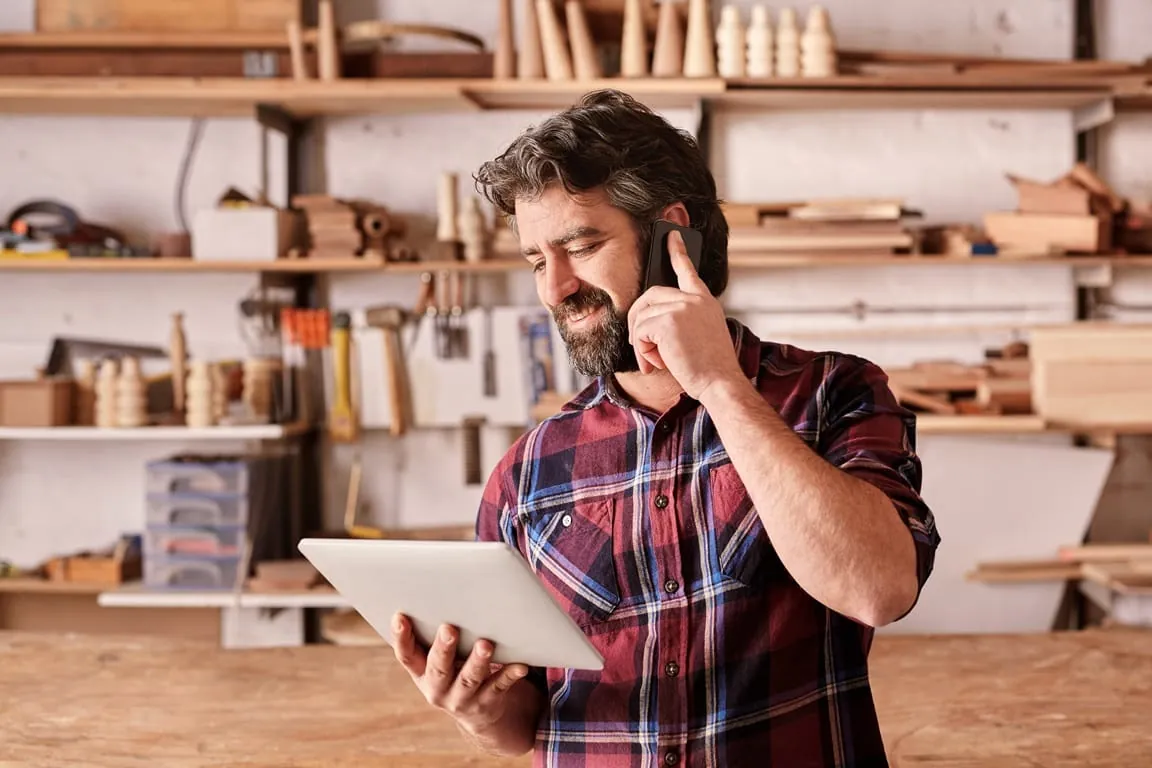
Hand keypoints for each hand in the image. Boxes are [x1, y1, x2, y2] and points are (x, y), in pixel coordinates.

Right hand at [391, 612, 529, 735]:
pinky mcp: (487, 702)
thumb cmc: (455, 668)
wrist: (478, 713)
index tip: (400, 616)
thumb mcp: (439, 658)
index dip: (401, 637)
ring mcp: (462, 698)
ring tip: (485, 644)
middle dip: (443, 649)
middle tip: (448, 628)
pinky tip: (520, 665)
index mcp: (421, 672)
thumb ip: (436, 634)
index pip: (406, 655)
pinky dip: (510, 675)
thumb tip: (445, 589)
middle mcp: (438, 688)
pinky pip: (499, 687)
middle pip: (439, 669)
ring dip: (477, 661)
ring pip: (469, 679)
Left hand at [627, 230, 744, 400]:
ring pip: (641, 317)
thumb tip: (647, 319)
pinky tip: (656, 363)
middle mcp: (694, 298)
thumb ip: (681, 318)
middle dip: (637, 320)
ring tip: (655, 362)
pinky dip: (642, 351)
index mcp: (704, 300)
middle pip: (649, 296)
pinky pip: (640, 331)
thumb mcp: (700, 333)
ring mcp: (682, 307)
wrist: (720, 381)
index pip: (687, 270)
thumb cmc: (709, 366)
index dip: (677, 251)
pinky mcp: (668, 321)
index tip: (670, 235)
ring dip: (641, 343)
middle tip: (639, 345)